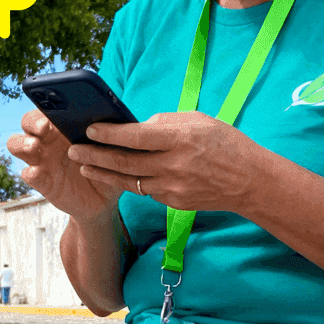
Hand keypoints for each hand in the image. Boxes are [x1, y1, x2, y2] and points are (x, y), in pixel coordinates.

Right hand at [7, 109, 125, 223]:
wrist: (104, 199)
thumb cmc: (108, 166)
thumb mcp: (115, 147)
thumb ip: (111, 131)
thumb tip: (114, 115)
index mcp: (64, 126)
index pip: (46, 107)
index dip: (45, 103)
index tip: (54, 108)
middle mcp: (48, 140)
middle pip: (27, 122)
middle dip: (32, 121)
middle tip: (44, 127)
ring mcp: (42, 160)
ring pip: (16, 144)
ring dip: (22, 143)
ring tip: (35, 146)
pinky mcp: (41, 181)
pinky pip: (28, 174)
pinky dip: (30, 173)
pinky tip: (37, 173)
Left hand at [70, 112, 255, 212]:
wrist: (250, 182)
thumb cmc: (225, 144)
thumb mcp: (199, 121)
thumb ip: (165, 122)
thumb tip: (136, 126)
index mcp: (181, 140)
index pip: (136, 137)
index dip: (110, 134)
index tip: (90, 129)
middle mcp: (174, 166)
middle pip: (125, 162)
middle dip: (95, 155)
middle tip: (73, 150)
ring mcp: (173, 188)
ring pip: (129, 181)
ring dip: (104, 172)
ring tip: (84, 164)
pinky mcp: (174, 202)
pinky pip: (146, 190)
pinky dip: (131, 181)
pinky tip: (116, 174)